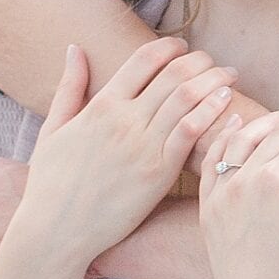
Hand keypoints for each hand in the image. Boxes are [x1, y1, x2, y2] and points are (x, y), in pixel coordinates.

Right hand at [10, 39, 237, 274]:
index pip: (144, 59)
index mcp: (101, 105)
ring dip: (214, 81)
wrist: (55, 231)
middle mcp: (124, 120)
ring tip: (229, 77)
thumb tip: (75, 48)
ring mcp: (143, 146)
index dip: (169, 47)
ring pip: (188, 98)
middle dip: (199, 61)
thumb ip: (69, 86)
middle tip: (212, 60)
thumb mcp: (53, 128)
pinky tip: (227, 105)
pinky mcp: (159, 173)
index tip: (183, 47)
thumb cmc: (50, 183)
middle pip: (173, 74)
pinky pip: (191, 133)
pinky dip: (213, 113)